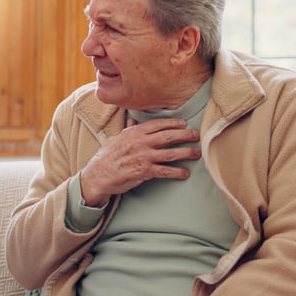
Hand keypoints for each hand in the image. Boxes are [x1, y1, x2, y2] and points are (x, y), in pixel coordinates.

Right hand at [79, 117, 200, 205]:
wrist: (98, 175)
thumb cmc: (105, 157)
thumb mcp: (115, 139)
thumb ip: (127, 130)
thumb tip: (132, 120)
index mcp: (134, 133)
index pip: (158, 124)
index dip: (173, 123)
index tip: (184, 124)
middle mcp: (141, 142)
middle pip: (169, 136)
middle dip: (186, 135)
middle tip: (197, 135)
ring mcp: (144, 157)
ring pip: (171, 153)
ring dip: (186, 152)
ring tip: (197, 153)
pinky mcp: (145, 171)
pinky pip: (165, 171)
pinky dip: (177, 172)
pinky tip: (185, 173)